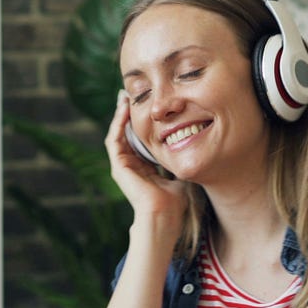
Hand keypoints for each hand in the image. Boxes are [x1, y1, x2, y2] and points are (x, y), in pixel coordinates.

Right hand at [105, 91, 187, 224]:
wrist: (165, 213)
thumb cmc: (175, 200)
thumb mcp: (178, 171)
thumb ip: (180, 159)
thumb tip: (193, 144)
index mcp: (144, 167)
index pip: (140, 138)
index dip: (143, 121)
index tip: (149, 105)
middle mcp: (131, 165)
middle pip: (126, 133)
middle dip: (129, 114)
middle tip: (132, 94)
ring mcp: (122, 166)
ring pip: (118, 133)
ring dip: (120, 115)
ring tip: (125, 97)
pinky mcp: (118, 166)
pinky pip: (114, 139)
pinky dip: (118, 124)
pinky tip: (124, 109)